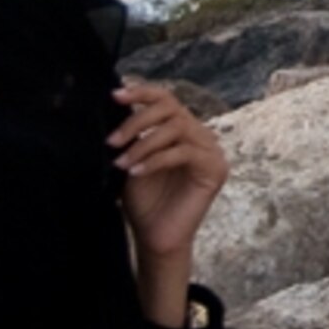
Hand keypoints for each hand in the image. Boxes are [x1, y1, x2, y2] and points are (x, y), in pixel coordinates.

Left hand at [109, 81, 226, 288]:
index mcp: (181, 128)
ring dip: (143, 144)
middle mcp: (199, 134)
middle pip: (170, 109)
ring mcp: (211, 151)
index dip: (142, 92)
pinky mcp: (216, 169)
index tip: (115, 95)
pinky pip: (183, 153)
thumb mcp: (132, 158)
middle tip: (112, 141)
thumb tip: (116, 104)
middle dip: (137, 121)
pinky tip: (136, 172)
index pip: (166, 99)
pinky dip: (155, 160)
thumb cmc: (144, 199)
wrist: (154, 236)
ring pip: (176, 128)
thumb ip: (131, 132)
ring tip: (121, 162)